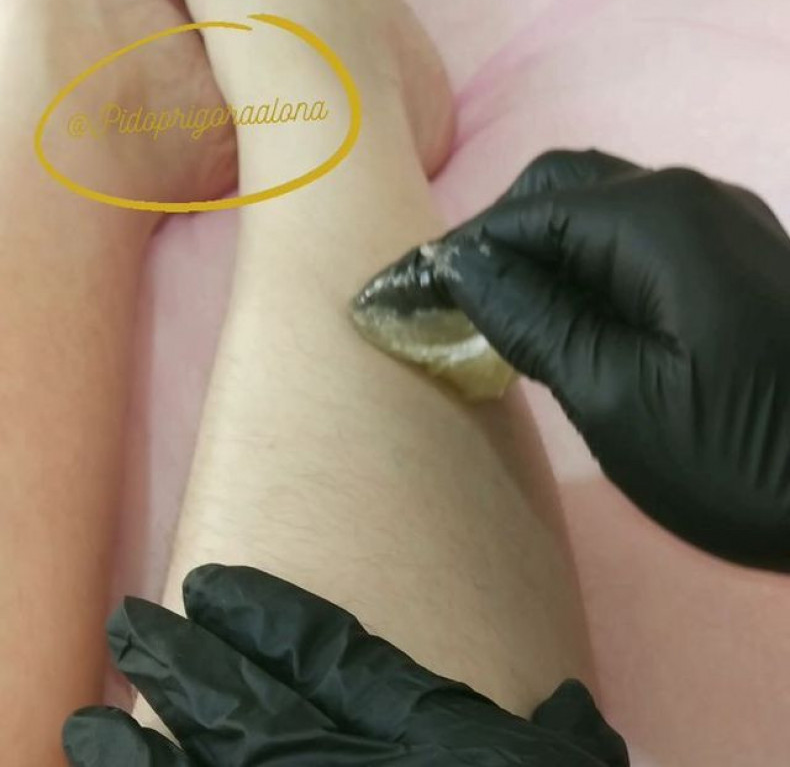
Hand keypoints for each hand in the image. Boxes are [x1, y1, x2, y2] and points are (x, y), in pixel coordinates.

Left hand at [63, 564, 627, 765]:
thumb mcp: (573, 759)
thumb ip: (558, 728)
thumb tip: (562, 702)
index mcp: (432, 735)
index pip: (330, 657)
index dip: (264, 617)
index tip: (209, 586)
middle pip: (254, 715)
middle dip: (184, 668)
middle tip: (128, 624)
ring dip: (143, 756)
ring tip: (84, 723)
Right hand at [428, 150, 789, 566]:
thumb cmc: (735, 455)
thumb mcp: (612, 395)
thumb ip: (530, 317)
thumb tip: (460, 264)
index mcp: (656, 222)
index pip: (523, 213)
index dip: (455, 251)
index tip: (403, 293)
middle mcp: (688, 198)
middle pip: (559, 191)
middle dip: (495, 241)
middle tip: (453, 306)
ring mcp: (716, 224)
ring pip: (596, 212)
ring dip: (537, 254)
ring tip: (498, 314)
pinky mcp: (728, 259)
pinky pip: (633, 240)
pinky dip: (582, 266)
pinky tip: (565, 314)